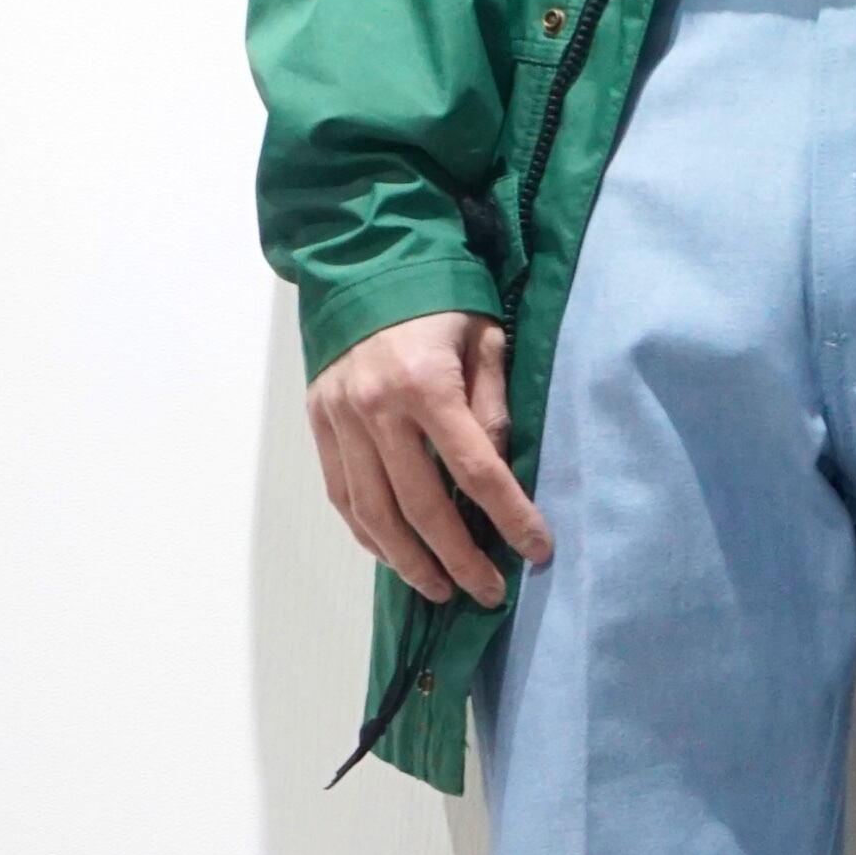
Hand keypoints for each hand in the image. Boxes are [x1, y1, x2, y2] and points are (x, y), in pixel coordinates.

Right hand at [306, 309, 550, 608]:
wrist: (364, 262)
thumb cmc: (439, 300)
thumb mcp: (485, 341)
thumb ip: (492, 408)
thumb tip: (497, 473)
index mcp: (426, 384)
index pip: (475, 471)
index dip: (509, 517)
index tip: (537, 551)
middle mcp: (376, 408)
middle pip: (420, 506)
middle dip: (459, 558)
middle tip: (488, 592)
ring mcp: (339, 418)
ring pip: (373, 512)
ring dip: (409, 561)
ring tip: (441, 589)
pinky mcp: (318, 422)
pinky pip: (342, 494)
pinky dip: (368, 534)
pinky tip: (396, 556)